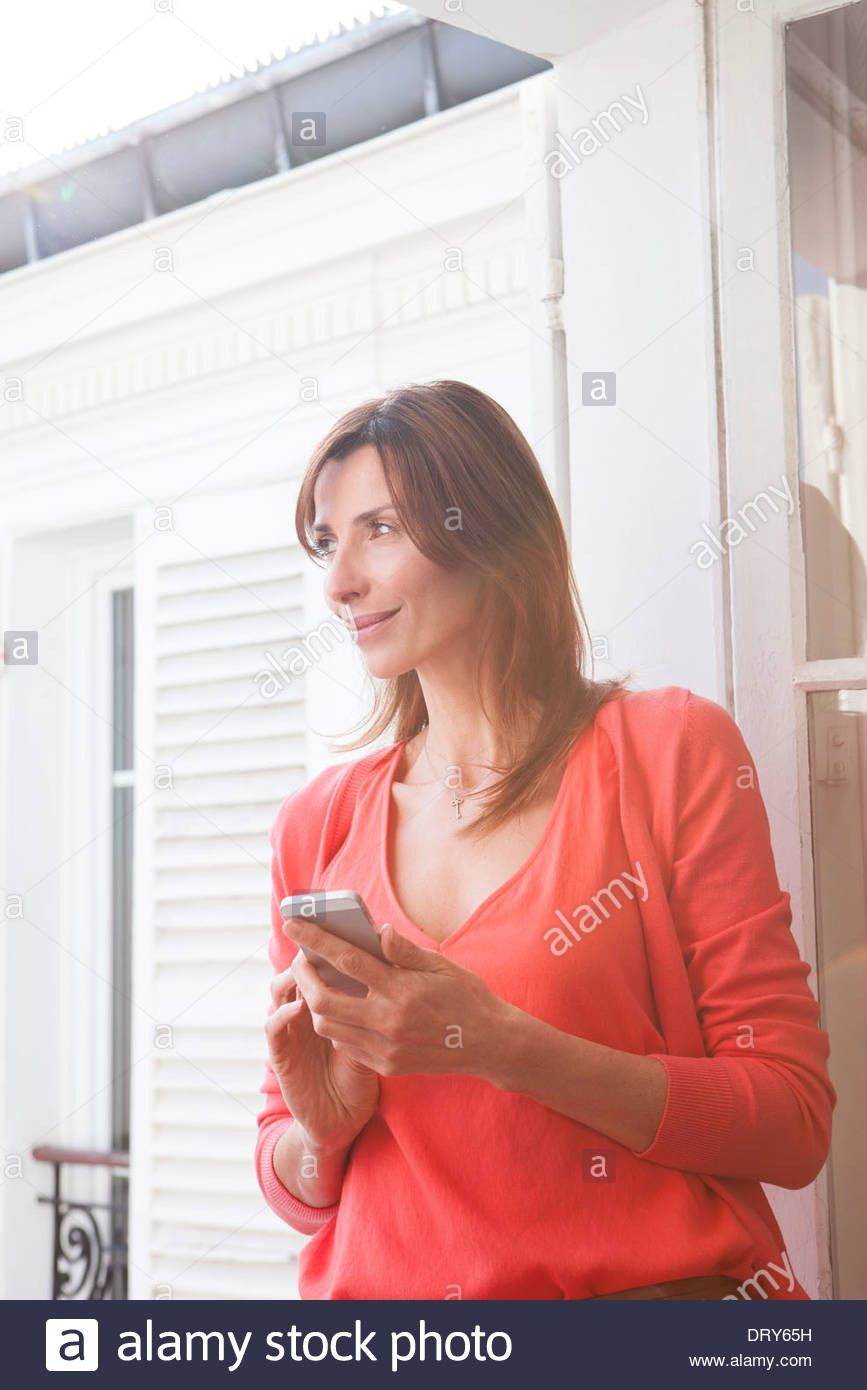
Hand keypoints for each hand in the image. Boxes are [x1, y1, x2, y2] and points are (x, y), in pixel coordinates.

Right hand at [264, 921, 381, 1152]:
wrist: (346, 1117)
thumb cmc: (363, 1069)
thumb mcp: (378, 1030)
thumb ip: (377, 994)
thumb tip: (386, 945)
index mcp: (331, 1002)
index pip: (325, 964)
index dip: (326, 943)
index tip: (335, 921)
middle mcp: (305, 1012)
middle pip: (298, 972)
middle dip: (304, 953)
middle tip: (313, 935)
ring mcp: (290, 1032)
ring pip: (280, 992)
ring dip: (290, 977)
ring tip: (303, 964)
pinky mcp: (281, 1054)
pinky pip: (274, 1028)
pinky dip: (283, 1013)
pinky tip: (299, 1006)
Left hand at [283, 915, 512, 1079]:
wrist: (489, 1044)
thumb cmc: (467, 997)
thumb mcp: (441, 965)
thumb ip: (405, 951)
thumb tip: (377, 930)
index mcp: (402, 989)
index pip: (347, 961)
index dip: (316, 940)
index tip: (293, 923)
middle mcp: (389, 1021)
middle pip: (323, 1000)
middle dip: (302, 978)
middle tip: (300, 961)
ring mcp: (386, 1047)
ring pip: (329, 1027)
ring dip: (315, 1004)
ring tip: (318, 985)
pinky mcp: (388, 1065)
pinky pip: (346, 1046)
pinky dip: (335, 1026)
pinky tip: (342, 1010)